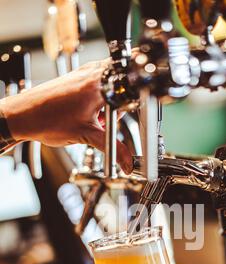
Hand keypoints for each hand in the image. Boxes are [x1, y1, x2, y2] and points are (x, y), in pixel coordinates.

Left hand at [0, 61, 131, 172]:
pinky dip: (98, 101)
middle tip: (109, 121)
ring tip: (96, 120)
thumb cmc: (47, 120)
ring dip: (109, 105)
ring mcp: (84, 73)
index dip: (135, 103)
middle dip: (122, 105)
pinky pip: (98, 87)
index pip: (132, 85)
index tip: (133, 116)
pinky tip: (89, 114)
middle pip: (124, 85)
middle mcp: (93, 73)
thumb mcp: (86, 136)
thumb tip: (127, 162)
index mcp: (100, 83)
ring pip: (111, 87)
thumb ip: (113, 150)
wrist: (23, 116)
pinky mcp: (77, 78)